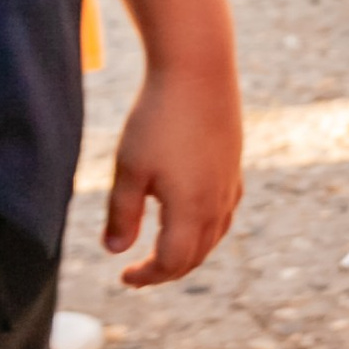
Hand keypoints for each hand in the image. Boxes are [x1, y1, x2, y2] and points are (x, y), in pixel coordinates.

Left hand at [102, 56, 242, 285]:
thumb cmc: (157, 119)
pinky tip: (193, 218)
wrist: (198, 71)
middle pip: (195, 255)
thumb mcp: (129, 168)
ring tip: (164, 252)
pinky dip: (206, 229)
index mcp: (190, 210)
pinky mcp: (233, 165)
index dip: (147, 276)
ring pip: (214, 236)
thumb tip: (115, 250)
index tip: (123, 277)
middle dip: (167, 271)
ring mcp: (229, 184)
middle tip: (139, 274)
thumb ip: (122, 214)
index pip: (172, 262)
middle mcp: (216, 203)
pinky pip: (224, 213)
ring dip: (188, 253)